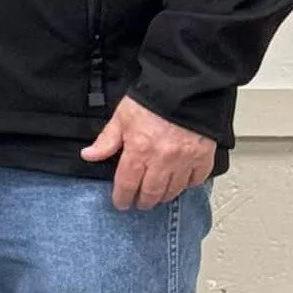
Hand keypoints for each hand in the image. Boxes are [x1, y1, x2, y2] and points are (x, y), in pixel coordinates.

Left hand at [80, 95, 215, 209]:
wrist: (182, 90)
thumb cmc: (150, 100)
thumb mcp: (121, 117)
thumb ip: (106, 140)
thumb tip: (89, 155)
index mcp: (139, 150)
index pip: (127, 183)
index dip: (122, 197)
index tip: (120, 203)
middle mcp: (162, 160)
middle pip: (151, 192)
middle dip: (143, 201)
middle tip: (139, 202)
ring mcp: (185, 161)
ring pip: (173, 190)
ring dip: (163, 196)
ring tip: (156, 195)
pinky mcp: (203, 158)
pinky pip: (195, 181)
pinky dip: (187, 185)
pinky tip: (180, 183)